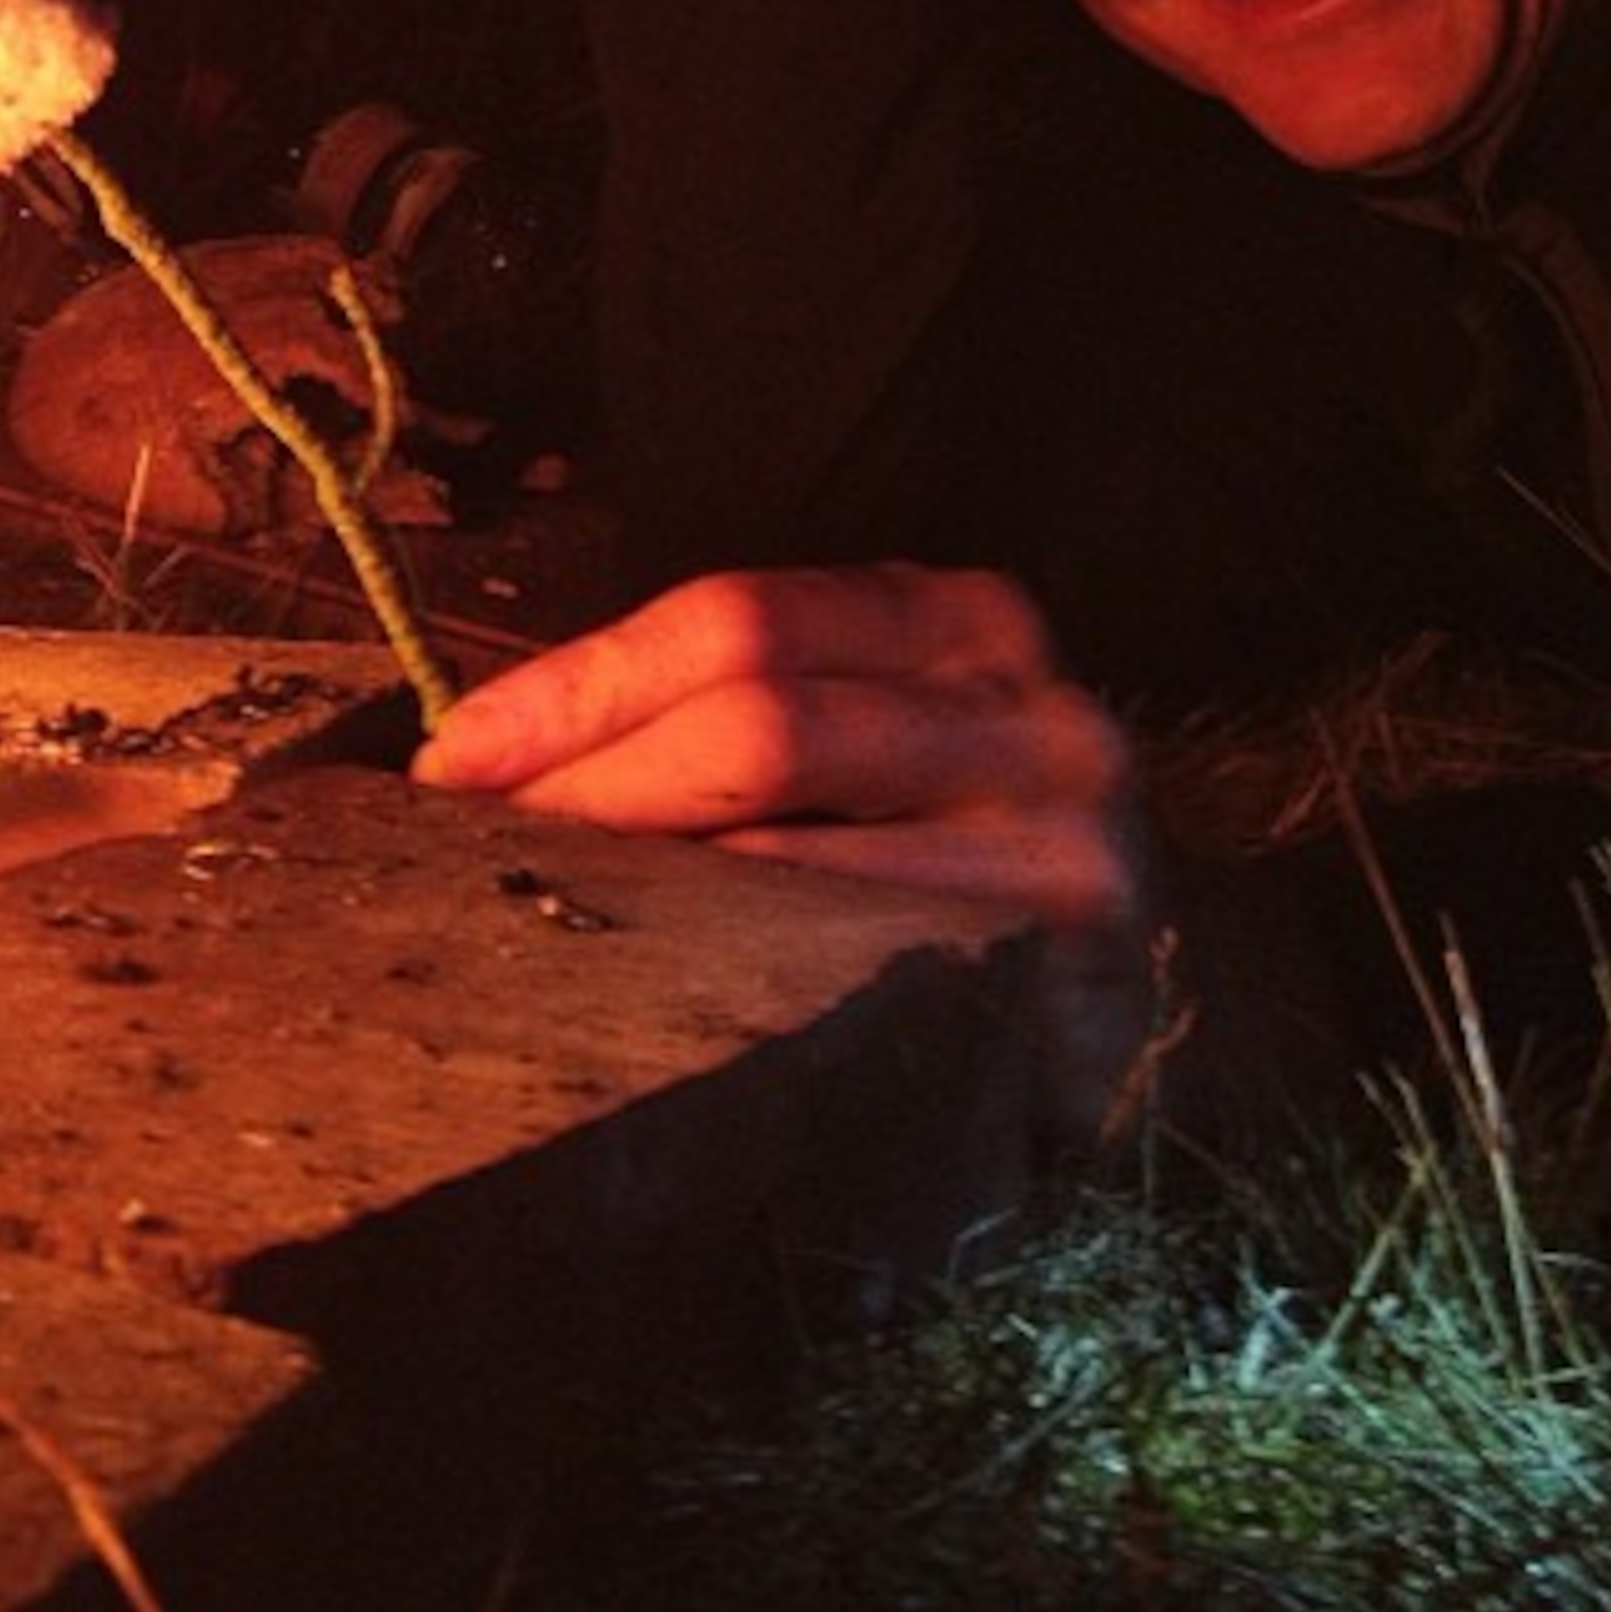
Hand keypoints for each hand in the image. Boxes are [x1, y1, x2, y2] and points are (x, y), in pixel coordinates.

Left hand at [413, 561, 1137, 927]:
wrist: (1156, 989)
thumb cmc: (958, 846)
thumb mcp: (867, 734)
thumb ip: (729, 715)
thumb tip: (494, 754)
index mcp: (951, 616)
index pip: (732, 621)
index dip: (577, 688)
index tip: (455, 758)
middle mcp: (1021, 703)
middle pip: (756, 717)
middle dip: (590, 784)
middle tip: (474, 845)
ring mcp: (1058, 834)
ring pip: (793, 851)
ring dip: (636, 889)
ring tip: (534, 913)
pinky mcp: (1059, 964)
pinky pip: (847, 965)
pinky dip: (726, 976)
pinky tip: (653, 995)